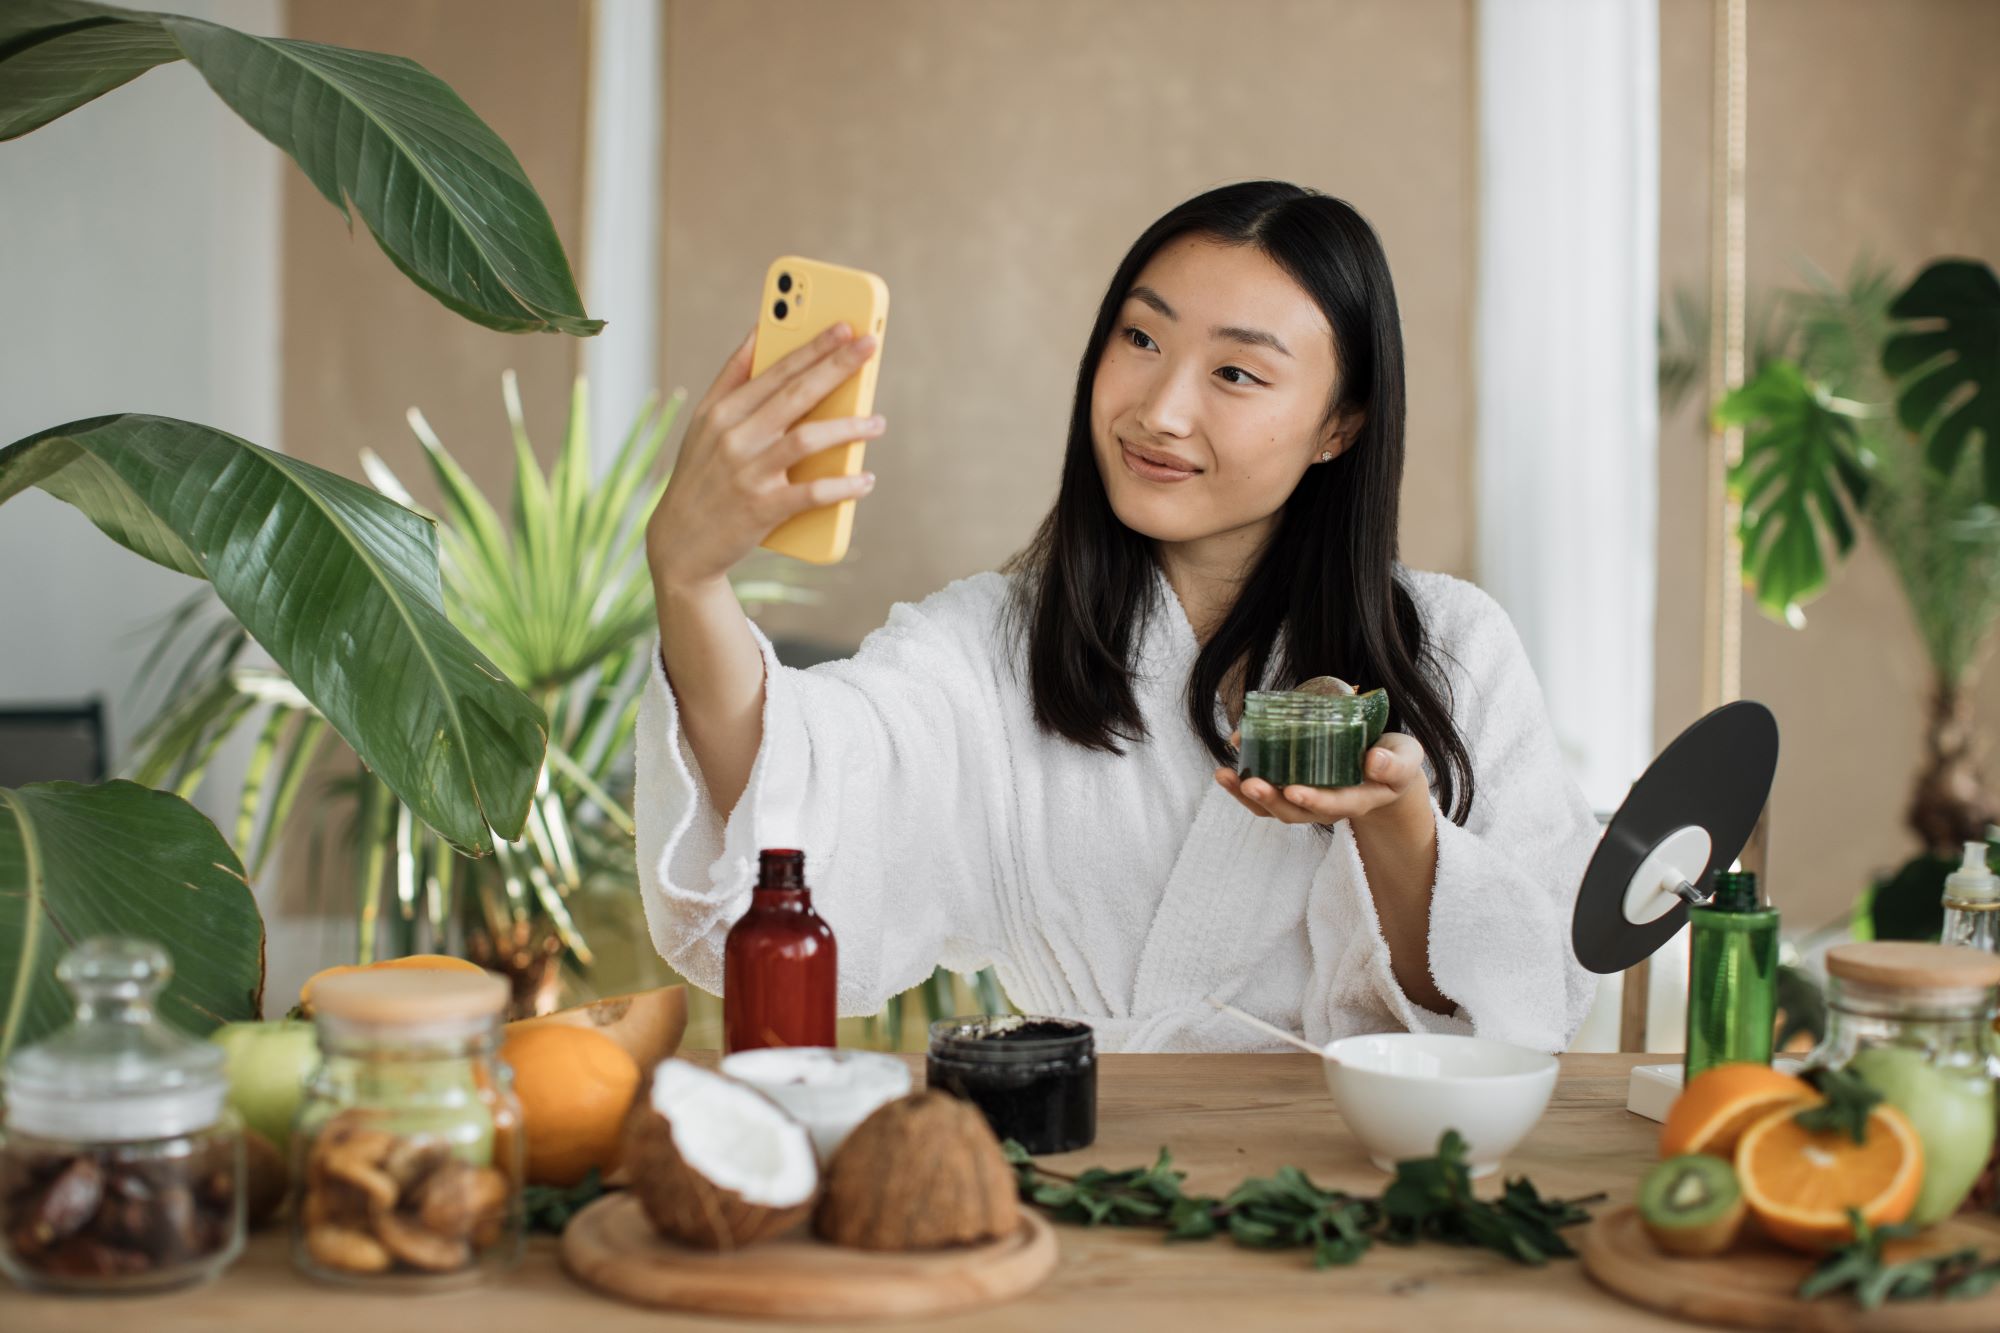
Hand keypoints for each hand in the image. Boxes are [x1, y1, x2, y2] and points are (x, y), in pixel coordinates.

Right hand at [647, 322, 886, 591]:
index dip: (813, 346)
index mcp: (722, 411)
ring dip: (848, 428)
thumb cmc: (701, 476)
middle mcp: (734, 437)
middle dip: (837, 366)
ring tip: (877, 423)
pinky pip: (811, 493)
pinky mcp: (761, 509)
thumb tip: (759, 330)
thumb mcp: (704, 423)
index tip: (846, 326)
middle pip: (795, 393)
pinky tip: (865, 479)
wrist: (680, 543)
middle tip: (870, 347)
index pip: (776, 370)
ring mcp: (747, 473)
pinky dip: (842, 486)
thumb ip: (732, 377)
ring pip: (807, 439)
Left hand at [1213, 732, 1429, 826]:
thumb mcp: (1405, 759)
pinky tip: (1224, 770)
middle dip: (1270, 800)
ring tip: (1223, 776)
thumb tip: (1374, 760)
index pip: (1335, 805)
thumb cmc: (1394, 761)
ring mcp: (1306, 800)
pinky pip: (1263, 796)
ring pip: (1273, 808)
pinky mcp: (1291, 789)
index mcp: (1358, 799)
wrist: (1383, 771)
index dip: (1314, 800)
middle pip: (1295, 812)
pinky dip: (1241, 786)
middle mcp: (1327, 805)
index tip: (1294, 790)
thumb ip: (1396, 762)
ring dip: (1246, 795)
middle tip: (1249, 782)